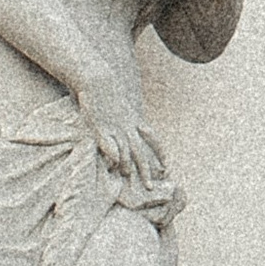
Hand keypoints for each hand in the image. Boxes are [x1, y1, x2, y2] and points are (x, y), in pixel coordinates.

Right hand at [75, 72, 163, 192]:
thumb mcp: (122, 105)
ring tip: (128, 176)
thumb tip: (130, 127)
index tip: (166, 166)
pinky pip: (109, 142)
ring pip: (125, 149)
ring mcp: (115, 127)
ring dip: (128, 164)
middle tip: (149, 187)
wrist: (98, 78)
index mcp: (135, 121)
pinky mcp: (100, 125)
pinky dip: (113, 152)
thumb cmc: (107, 91)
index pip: (153, 139)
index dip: (160, 153)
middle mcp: (129, 126)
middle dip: (146, 170)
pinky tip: (115, 163)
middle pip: (141, 151)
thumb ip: (127, 117)